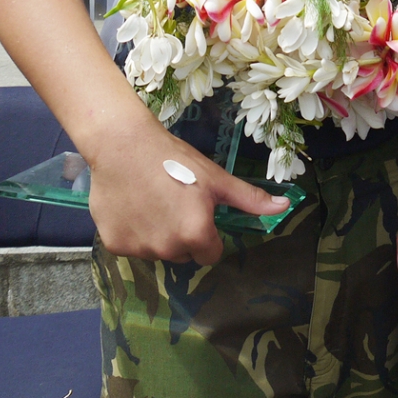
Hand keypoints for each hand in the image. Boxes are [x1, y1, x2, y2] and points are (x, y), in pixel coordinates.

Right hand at [87, 114, 290, 264]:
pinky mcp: (113, 245)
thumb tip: (284, 207)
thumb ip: (249, 199)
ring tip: (152, 200)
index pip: (210, 253)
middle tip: (175, 202)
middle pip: (183, 253)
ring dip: (158, 233)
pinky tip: (132, 204)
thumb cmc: (175, 160)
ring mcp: (138, 249)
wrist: (123, 144)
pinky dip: (134, 230)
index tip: (198, 211)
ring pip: (158, 250)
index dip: (208, 233)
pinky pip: (132, 245)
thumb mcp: (216, 178)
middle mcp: (167, 249)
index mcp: (195, 234)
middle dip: (183, 234)